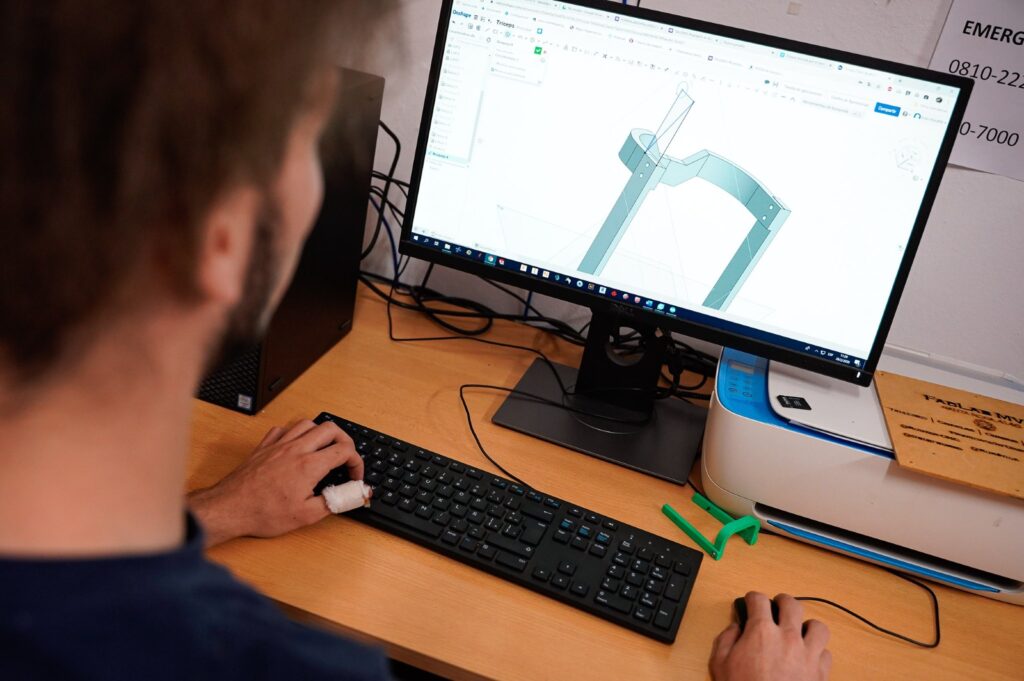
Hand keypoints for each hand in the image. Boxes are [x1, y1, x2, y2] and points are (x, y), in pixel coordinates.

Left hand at [189, 420, 362, 546]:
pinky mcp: (264, 447)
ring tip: (324, 449)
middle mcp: (296, 449)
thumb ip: (334, 502)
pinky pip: (283, 429)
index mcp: (309, 465)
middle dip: (345, 441)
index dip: (356, 462)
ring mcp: (278, 445)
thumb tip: (353, 495)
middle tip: (345, 456)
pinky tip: (296, 446)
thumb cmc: (263, 513)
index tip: (354, 475)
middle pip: (330, 429)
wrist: (230, 508)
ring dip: (321, 433)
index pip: (345, 451)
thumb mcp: (306, 516)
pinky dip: (295, 433)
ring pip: (308, 423)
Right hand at [710, 592, 831, 680]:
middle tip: (777, 606)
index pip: (759, 600)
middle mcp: (788, 637)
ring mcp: (808, 654)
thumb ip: (725, 639)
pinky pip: (826, 653)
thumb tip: (735, 627)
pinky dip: (817, 652)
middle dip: (783, 601)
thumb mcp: (720, 664)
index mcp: (761, 632)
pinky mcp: (820, 673)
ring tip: (800, 631)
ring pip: (818, 627)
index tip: (751, 601)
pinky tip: (808, 657)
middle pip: (792, 604)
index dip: (753, 598)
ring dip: (808, 626)